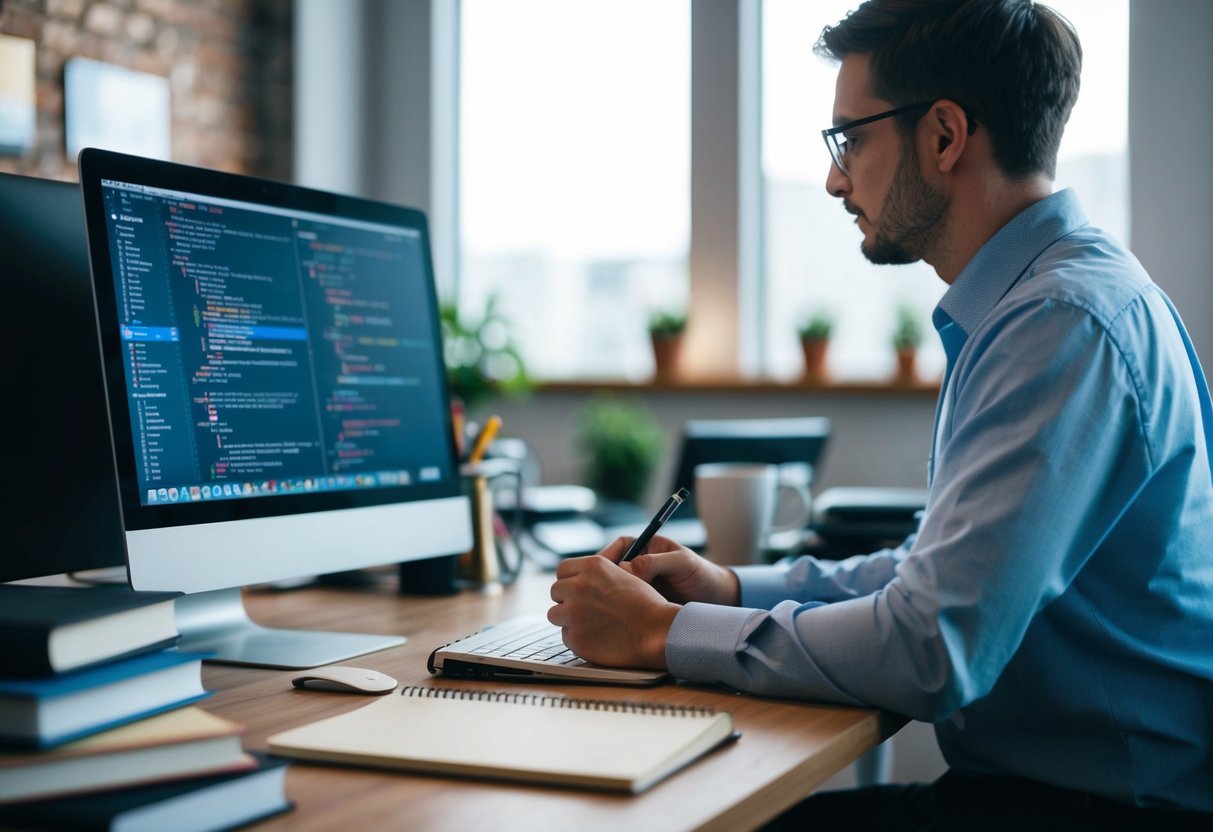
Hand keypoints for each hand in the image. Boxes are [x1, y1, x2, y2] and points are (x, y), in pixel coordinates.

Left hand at [547, 554, 678, 668]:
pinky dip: (578, 638)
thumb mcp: (624, 573)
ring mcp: (573, 613)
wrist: (657, 631)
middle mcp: (578, 586)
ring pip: (555, 614)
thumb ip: (597, 572)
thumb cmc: (646, 604)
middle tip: (585, 609)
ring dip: (568, 619)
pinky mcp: (575, 637)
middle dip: (567, 600)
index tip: (577, 589)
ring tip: (590, 623)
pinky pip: (566, 636)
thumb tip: (579, 573)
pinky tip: (597, 637)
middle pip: (556, 592)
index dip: (570, 581)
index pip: (562, 570)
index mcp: (592, 566)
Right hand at [610, 535, 740, 606]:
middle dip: (606, 580)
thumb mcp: (682, 564)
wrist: (718, 601)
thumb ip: (656, 562)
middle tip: (605, 592)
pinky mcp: (641, 604)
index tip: (602, 572)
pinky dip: (621, 609)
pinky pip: (625, 604)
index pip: (619, 547)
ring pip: (616, 588)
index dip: (607, 558)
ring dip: (612, 596)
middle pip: (612, 569)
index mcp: (646, 547)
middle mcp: (639, 564)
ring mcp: (639, 585)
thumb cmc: (702, 575)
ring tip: (611, 607)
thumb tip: (627, 567)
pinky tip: (621, 617)